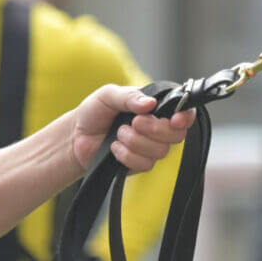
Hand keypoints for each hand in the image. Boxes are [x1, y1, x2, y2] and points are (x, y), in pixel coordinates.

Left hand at [69, 85, 194, 172]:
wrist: (74, 138)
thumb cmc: (93, 112)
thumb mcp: (109, 95)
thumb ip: (130, 97)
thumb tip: (150, 103)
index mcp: (157, 108)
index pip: (185, 113)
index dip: (186, 117)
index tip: (175, 119)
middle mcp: (158, 128)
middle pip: (177, 135)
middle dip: (156, 129)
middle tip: (134, 122)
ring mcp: (150, 148)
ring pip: (161, 151)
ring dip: (137, 142)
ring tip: (119, 133)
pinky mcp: (139, 165)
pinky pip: (145, 164)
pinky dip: (128, 155)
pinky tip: (114, 148)